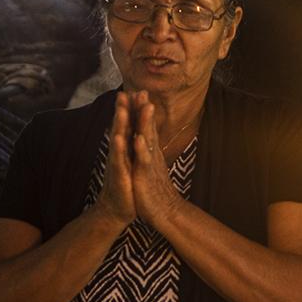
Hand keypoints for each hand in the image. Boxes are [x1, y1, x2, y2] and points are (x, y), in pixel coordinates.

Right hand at [91, 91, 136, 228]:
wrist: (116, 210)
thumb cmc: (126, 185)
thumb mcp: (131, 163)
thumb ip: (132, 147)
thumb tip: (136, 132)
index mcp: (125, 150)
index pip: (128, 126)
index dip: (132, 110)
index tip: (137, 91)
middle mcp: (119, 153)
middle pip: (121, 128)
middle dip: (123, 110)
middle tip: (125, 92)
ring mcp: (117, 164)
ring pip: (118, 140)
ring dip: (119, 124)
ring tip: (120, 109)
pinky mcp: (119, 176)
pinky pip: (119, 160)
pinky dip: (119, 148)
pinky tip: (119, 138)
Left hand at [129, 94, 184, 226]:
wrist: (164, 211)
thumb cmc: (154, 189)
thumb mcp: (150, 166)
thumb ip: (148, 151)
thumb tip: (146, 138)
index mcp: (149, 151)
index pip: (145, 126)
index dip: (141, 110)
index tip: (137, 91)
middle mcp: (151, 154)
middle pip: (148, 128)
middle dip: (144, 109)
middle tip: (141, 89)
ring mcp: (150, 164)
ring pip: (148, 140)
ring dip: (147, 123)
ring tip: (145, 105)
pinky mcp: (147, 176)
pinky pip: (145, 160)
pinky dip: (142, 149)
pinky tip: (138, 138)